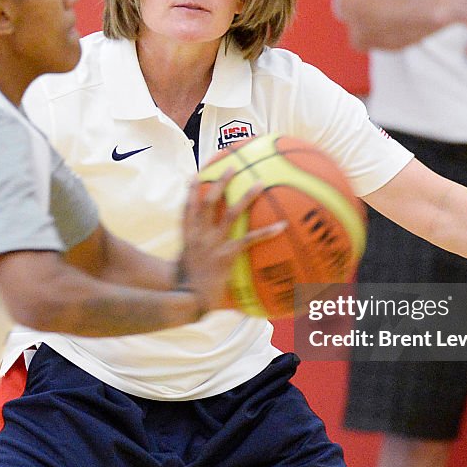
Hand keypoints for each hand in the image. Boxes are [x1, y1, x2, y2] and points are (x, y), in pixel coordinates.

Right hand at [177, 171, 284, 313]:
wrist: (185, 299)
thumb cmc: (185, 288)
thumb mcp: (183, 268)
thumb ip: (193, 260)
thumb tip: (205, 262)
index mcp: (188, 236)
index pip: (188, 208)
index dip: (191, 190)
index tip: (196, 175)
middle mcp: (199, 235)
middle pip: (209, 201)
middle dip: (221, 182)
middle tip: (232, 167)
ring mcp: (213, 244)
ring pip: (231, 213)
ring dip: (246, 196)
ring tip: (260, 183)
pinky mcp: (226, 255)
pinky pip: (249, 240)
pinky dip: (266, 232)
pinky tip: (282, 225)